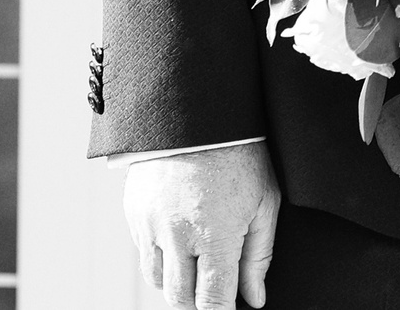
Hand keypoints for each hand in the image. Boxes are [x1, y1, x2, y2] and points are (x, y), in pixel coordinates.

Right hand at [123, 141, 281, 308]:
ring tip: (197, 265)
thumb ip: (259, 256)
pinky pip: (142, 253)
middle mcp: (176, 235)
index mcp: (215, 235)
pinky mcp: (133, 213)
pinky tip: (179, 241)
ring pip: (156, 281)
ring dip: (177, 283)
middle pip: (180, 298)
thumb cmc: (243, 154)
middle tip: (215, 290)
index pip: (212, 302)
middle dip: (199, 302)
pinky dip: (160, 257)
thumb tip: (255, 299)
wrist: (200, 110)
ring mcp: (150, 225)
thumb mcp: (266, 202)